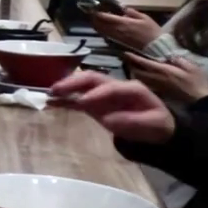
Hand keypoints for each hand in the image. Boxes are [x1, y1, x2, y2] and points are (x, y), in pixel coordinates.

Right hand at [48, 72, 177, 142]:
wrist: (157, 129)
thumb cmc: (156, 125)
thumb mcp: (152, 125)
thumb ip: (132, 121)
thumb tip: (108, 119)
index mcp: (131, 89)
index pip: (111, 87)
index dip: (96, 94)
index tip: (82, 102)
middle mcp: (115, 87)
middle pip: (92, 79)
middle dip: (74, 82)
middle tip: (57, 90)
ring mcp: (103, 94)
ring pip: (82, 85)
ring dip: (66, 87)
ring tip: (50, 93)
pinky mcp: (96, 104)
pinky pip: (78, 99)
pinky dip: (65, 100)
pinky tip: (51, 102)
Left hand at [88, 8, 160, 50]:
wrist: (156, 47)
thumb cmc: (152, 31)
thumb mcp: (144, 18)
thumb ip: (132, 12)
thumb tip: (123, 9)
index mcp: (123, 22)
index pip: (105, 17)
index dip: (97, 13)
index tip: (94, 9)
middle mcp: (117, 31)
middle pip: (99, 25)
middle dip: (94, 19)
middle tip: (92, 14)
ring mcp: (116, 38)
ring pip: (101, 32)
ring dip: (97, 26)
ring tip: (96, 21)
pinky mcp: (118, 44)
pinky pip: (106, 38)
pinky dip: (103, 33)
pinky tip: (104, 30)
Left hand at [123, 52, 207, 102]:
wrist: (199, 102)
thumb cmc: (197, 83)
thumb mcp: (192, 67)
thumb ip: (178, 60)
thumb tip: (168, 56)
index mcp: (164, 71)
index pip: (144, 63)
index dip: (134, 58)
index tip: (125, 53)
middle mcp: (156, 79)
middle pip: (137, 72)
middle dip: (130, 65)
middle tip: (126, 60)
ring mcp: (156, 87)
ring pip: (139, 79)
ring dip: (133, 73)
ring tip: (131, 67)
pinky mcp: (158, 93)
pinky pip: (145, 86)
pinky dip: (140, 81)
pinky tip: (141, 79)